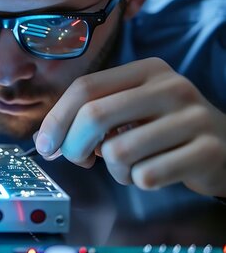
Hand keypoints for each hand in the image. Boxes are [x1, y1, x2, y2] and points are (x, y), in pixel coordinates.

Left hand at [36, 57, 225, 196]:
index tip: (44, 146)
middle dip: (73, 146)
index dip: (56, 119)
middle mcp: (171, 86)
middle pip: (95, 115)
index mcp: (146, 70)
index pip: (85, 88)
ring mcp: (193, 117)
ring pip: (119, 151)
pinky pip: (147, 175)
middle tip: (78, 160)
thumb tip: (46, 141)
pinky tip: (153, 173)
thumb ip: (91, 117)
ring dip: (114, 169)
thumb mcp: (130, 111)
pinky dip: (139, 181)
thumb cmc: (164, 130)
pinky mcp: (207, 151)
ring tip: (130, 166)